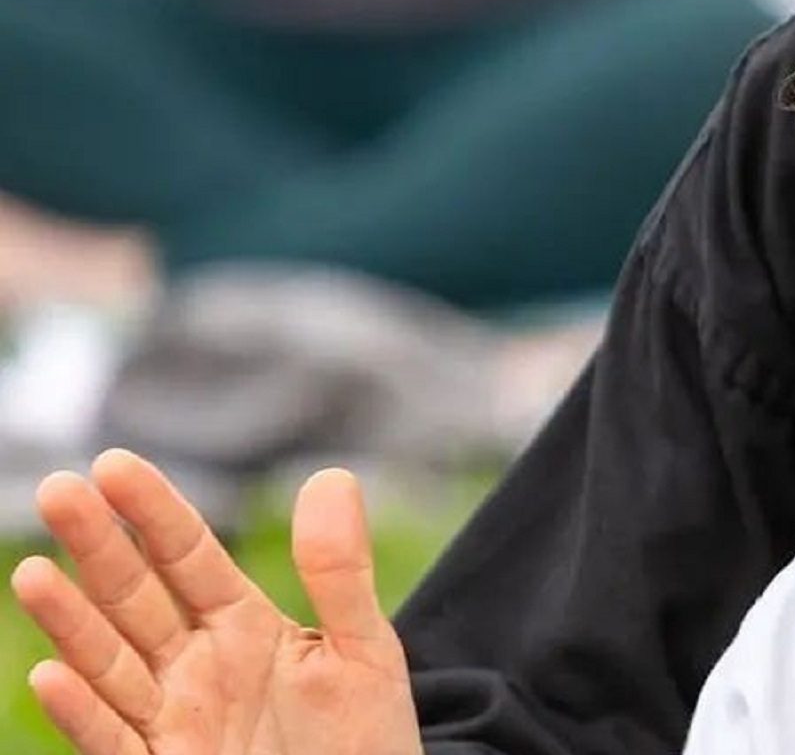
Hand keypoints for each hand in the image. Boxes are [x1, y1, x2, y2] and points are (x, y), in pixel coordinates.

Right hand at [10, 452, 421, 754]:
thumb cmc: (364, 740)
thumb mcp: (364, 649)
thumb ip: (340, 572)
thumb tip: (330, 474)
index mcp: (243, 626)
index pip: (188, 556)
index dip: (154, 512)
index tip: (114, 463)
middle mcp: (196, 668)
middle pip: (136, 598)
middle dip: (96, 547)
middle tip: (56, 489)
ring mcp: (175, 723)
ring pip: (110, 664)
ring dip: (71, 622)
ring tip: (32, 573)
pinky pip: (115, 742)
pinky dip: (82, 712)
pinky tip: (51, 674)